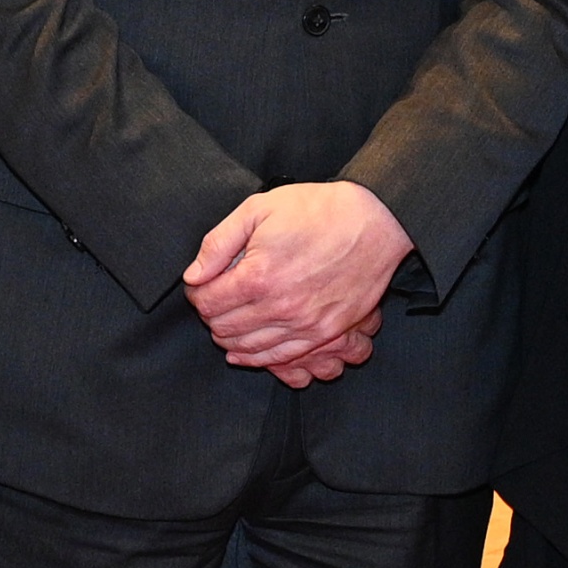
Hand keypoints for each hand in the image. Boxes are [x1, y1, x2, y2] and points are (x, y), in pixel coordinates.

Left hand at [184, 183, 411, 386]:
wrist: (374, 221)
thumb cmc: (317, 210)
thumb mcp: (259, 209)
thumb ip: (218, 243)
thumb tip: (193, 275)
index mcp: (258, 276)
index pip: (207, 302)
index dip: (196, 294)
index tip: (200, 285)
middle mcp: (279, 307)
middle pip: (223, 328)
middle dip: (210, 315)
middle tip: (214, 299)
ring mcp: (304, 325)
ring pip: (247, 348)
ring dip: (229, 338)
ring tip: (227, 321)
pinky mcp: (325, 333)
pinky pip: (281, 358)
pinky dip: (257, 358)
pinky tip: (244, 351)